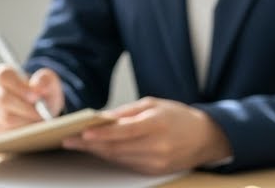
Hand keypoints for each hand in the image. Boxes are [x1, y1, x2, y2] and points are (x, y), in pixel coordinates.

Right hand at [0, 64, 65, 132]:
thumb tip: (38, 87)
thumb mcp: (47, 81)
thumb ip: (44, 80)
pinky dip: (22, 135)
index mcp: (2, 75)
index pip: (3, 76)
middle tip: (42, 115)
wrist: (40, 110)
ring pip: (5, 119)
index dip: (20, 87)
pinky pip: (6, 134)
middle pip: (2, 99)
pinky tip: (32, 131)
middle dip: (25, 109)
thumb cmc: (41, 93)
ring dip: (26, 123)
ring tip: (39, 123)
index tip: (36, 97)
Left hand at [61, 97, 231, 174]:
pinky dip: (111, 157)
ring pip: (119, 158)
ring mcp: (156, 162)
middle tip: (68, 140)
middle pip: (117, 148)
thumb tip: (101, 118)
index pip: (123, 131)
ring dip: (96, 152)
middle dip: (90, 145)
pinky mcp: (155, 171)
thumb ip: (126, 112)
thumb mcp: (153, 104)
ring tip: (76, 144)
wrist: (206, 138)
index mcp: (156, 124)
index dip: (101, 133)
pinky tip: (97, 150)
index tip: (82, 132)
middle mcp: (157, 146)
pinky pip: (127, 164)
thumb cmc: (177, 116)